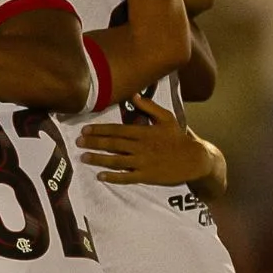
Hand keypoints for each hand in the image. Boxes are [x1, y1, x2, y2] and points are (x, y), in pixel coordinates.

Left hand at [76, 94, 213, 185]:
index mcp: (144, 132)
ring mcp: (143, 163)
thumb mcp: (167, 118)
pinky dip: (113, 177)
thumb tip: (133, 94)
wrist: (194, 159)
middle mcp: (141, 147)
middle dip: (94, 143)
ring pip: (116, 161)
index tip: (85, 130)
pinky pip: (126, 177)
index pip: (117, 130)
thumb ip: (148, 106)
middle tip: (77, 142)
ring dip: (98, 159)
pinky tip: (100, 176)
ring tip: (83, 157)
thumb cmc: (178, 137)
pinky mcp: (147, 176)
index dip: (100, 130)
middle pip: (113, 144)